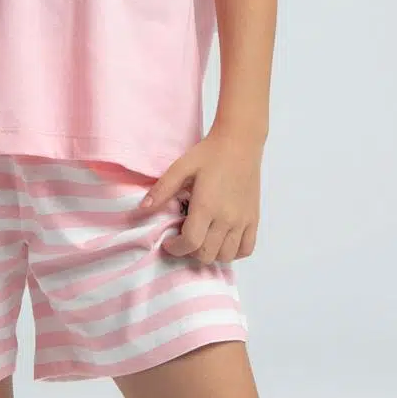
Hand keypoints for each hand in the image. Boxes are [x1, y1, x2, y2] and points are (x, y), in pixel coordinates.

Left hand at [135, 127, 262, 263]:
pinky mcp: (254, 218)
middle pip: (207, 254)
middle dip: (191, 251)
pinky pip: (246, 249)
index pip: (190, 243)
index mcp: (206, 206)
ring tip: (203, 239)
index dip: (175, 248)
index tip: (169, 242)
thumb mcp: (181, 167)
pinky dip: (234, 252)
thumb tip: (142, 208)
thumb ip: (162, 190)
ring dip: (211, 253)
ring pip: (226, 256)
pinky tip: (223, 240)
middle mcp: (226, 217)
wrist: (239, 142)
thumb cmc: (209, 153)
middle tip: (185, 238)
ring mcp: (242, 220)